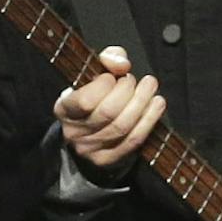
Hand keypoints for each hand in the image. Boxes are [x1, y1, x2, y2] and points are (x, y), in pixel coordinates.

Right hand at [54, 45, 162, 169]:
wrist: (91, 135)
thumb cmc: (95, 98)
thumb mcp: (94, 75)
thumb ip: (107, 60)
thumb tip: (121, 62)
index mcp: (64, 109)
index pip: (84, 99)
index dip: (105, 85)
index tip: (117, 75)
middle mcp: (74, 132)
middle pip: (108, 113)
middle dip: (128, 92)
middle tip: (135, 81)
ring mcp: (92, 149)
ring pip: (122, 127)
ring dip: (142, 103)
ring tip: (151, 87)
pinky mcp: (109, 160)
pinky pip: (133, 140)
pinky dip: (149, 120)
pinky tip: (157, 104)